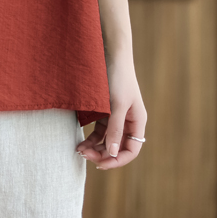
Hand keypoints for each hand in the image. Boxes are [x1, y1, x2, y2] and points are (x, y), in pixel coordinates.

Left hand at [76, 50, 146, 168]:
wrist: (109, 54)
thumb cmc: (118, 78)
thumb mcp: (117, 105)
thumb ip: (115, 129)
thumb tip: (113, 153)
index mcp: (137, 122)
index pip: (131, 150)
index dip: (117, 160)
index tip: (100, 163)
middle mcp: (128, 122)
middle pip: (117, 147)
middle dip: (102, 154)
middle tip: (84, 155)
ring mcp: (116, 117)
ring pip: (107, 141)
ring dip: (94, 147)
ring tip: (79, 150)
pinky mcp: (105, 111)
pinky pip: (99, 131)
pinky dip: (91, 137)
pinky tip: (80, 141)